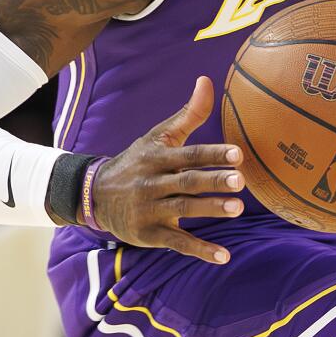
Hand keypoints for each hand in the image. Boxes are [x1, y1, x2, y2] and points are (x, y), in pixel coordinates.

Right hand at [91, 77, 244, 263]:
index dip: (212, 154)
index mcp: (158, 157)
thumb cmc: (139, 161)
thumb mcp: (158, 137)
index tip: (238, 153)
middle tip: (241, 181)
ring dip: (210, 210)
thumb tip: (206, 80)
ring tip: (237, 209)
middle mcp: (153, 183)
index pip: (188, 155)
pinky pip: (177, 243)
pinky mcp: (149, 234)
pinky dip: (200, 250)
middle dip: (213, 181)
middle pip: (187, 181)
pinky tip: (224, 256)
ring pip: (183, 210)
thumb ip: (188, 114)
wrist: (95, 195)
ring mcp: (150, 209)